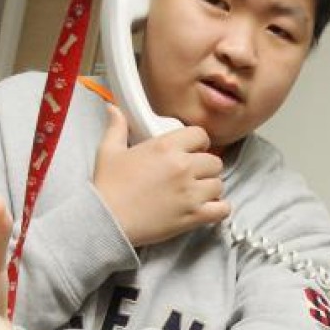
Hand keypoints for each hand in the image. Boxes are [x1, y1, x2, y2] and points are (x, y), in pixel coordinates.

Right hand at [93, 105, 230, 246]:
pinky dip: (218, 208)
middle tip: (193, 175)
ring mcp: (191, 192)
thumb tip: (113, 109)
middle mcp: (183, 167)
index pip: (201, 135)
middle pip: (214, 161)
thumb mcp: (109, 151)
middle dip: (205, 167)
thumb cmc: (108, 187)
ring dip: (210, 188)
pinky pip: (222, 209)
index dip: (199, 143)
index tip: (193, 150)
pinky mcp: (193, 215)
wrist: (106, 220)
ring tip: (196, 193)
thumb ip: (117, 127)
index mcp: (166, 147)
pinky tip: (207, 207)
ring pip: (219, 184)